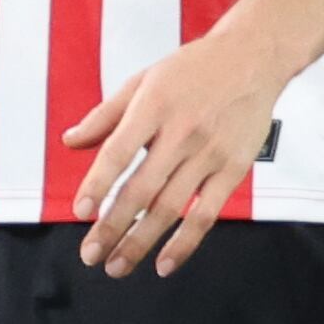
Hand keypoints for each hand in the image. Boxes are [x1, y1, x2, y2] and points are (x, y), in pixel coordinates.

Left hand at [66, 24, 290, 275]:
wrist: (253, 57)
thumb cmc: (192, 70)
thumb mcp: (143, 80)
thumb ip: (105, 115)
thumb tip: (70, 141)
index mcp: (153, 106)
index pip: (119, 151)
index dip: (98, 183)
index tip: (80, 211)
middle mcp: (181, 132)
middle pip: (141, 189)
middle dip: (112, 226)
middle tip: (91, 254)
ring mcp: (210, 153)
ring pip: (171, 207)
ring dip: (141, 241)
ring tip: (117, 265)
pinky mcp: (233, 169)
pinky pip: (206, 214)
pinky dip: (184, 243)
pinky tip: (164, 263)